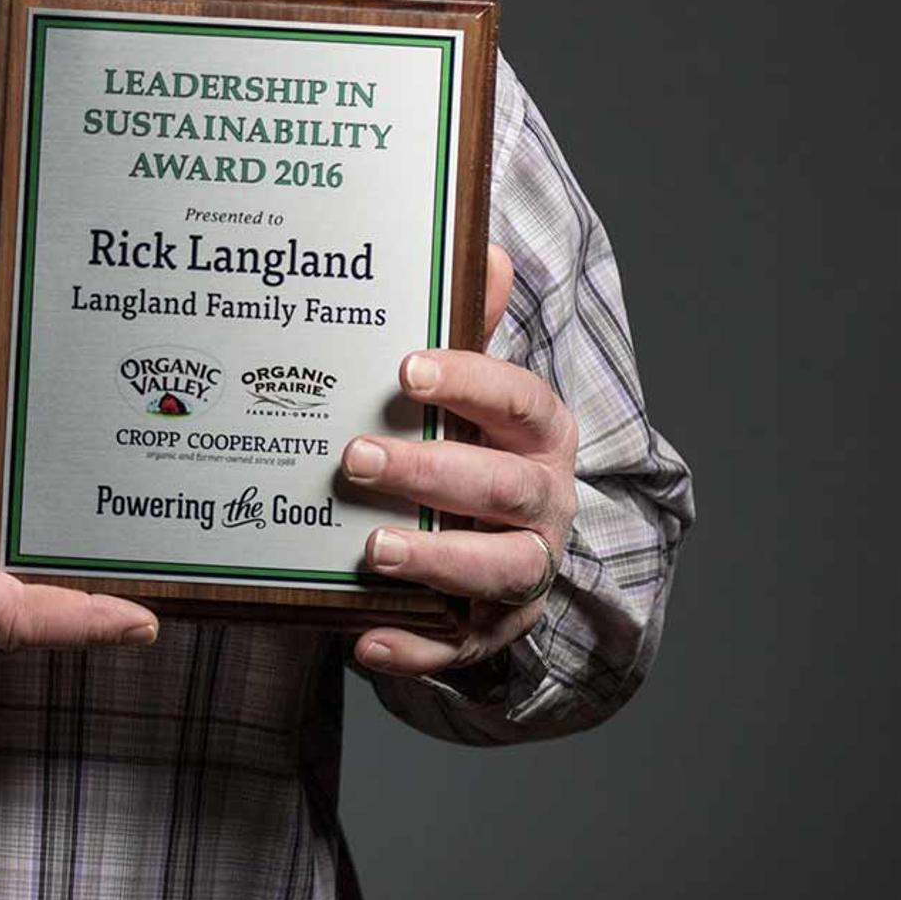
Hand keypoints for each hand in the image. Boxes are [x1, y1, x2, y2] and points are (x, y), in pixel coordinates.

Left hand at [341, 246, 579, 676]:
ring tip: (371, 550)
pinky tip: (364, 640)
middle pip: (502, 488)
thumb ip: (477, 326)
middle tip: (355, 458)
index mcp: (541, 435)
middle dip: (432, 473)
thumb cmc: (476, 445)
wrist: (497, 541)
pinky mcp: (490, 631)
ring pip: (497, 571)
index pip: (521, 401)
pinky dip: (415, 650)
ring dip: (436, 562)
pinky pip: (457, 648)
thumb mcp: (476, 388)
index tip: (407, 369)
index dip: (470, 382)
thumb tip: (486, 249)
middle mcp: (545, 504)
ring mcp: (523, 572)